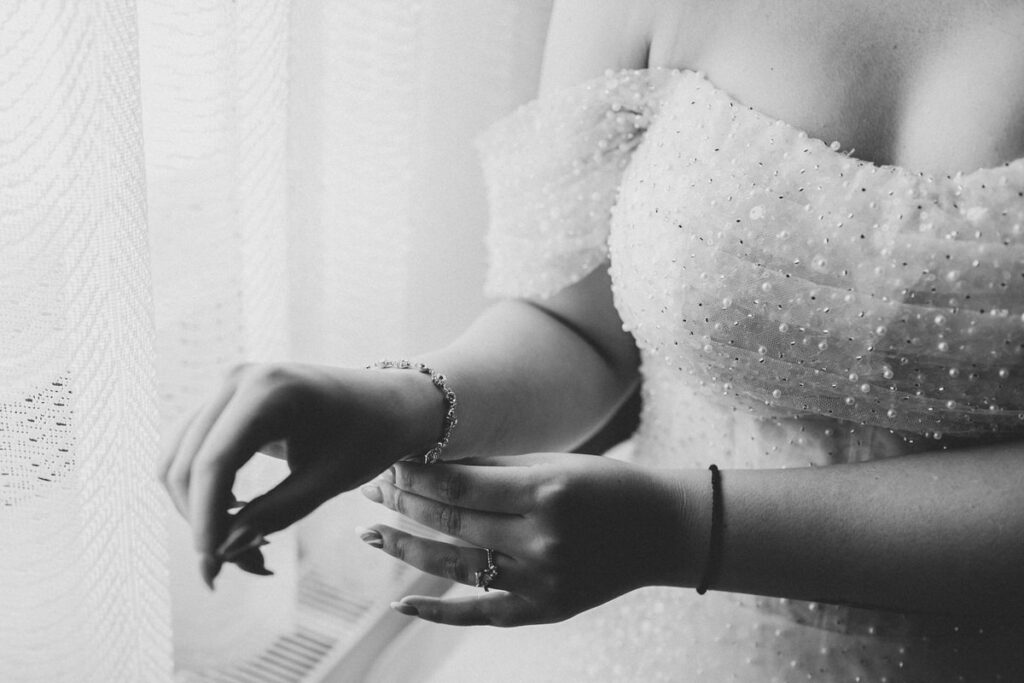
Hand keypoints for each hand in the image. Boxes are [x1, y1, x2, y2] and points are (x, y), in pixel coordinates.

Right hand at [159, 362, 443, 586]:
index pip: (215, 462)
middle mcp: (238, 379)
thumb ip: (277, 512)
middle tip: (244, 566)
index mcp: (270, 390)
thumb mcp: (331, 479)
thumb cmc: (369, 436)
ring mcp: (226, 388)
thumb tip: (223, 550)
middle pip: (186, 464)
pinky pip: (191, 452)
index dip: (206, 520)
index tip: (213, 571)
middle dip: (203, 522)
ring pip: (178, 460)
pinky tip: (237, 517)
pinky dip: (203, 491)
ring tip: (245, 548)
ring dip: (198, 510)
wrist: (387, 401)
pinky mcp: (224, 403)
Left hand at [357, 453, 694, 625]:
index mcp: (546, 492)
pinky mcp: (544, 610)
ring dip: (405, 549)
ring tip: (368, 534)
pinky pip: (481, 614)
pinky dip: (438, 612)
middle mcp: (541, 540)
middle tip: (369, 487)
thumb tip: (431, 463)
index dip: (415, 475)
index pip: (460, 486)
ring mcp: (542, 581)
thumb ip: (495, 469)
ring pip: (456, 566)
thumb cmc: (607, 485)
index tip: (386, 461)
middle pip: (452, 523)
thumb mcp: (555, 464)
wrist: (661, 531)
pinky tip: (400, 603)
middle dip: (403, 502)